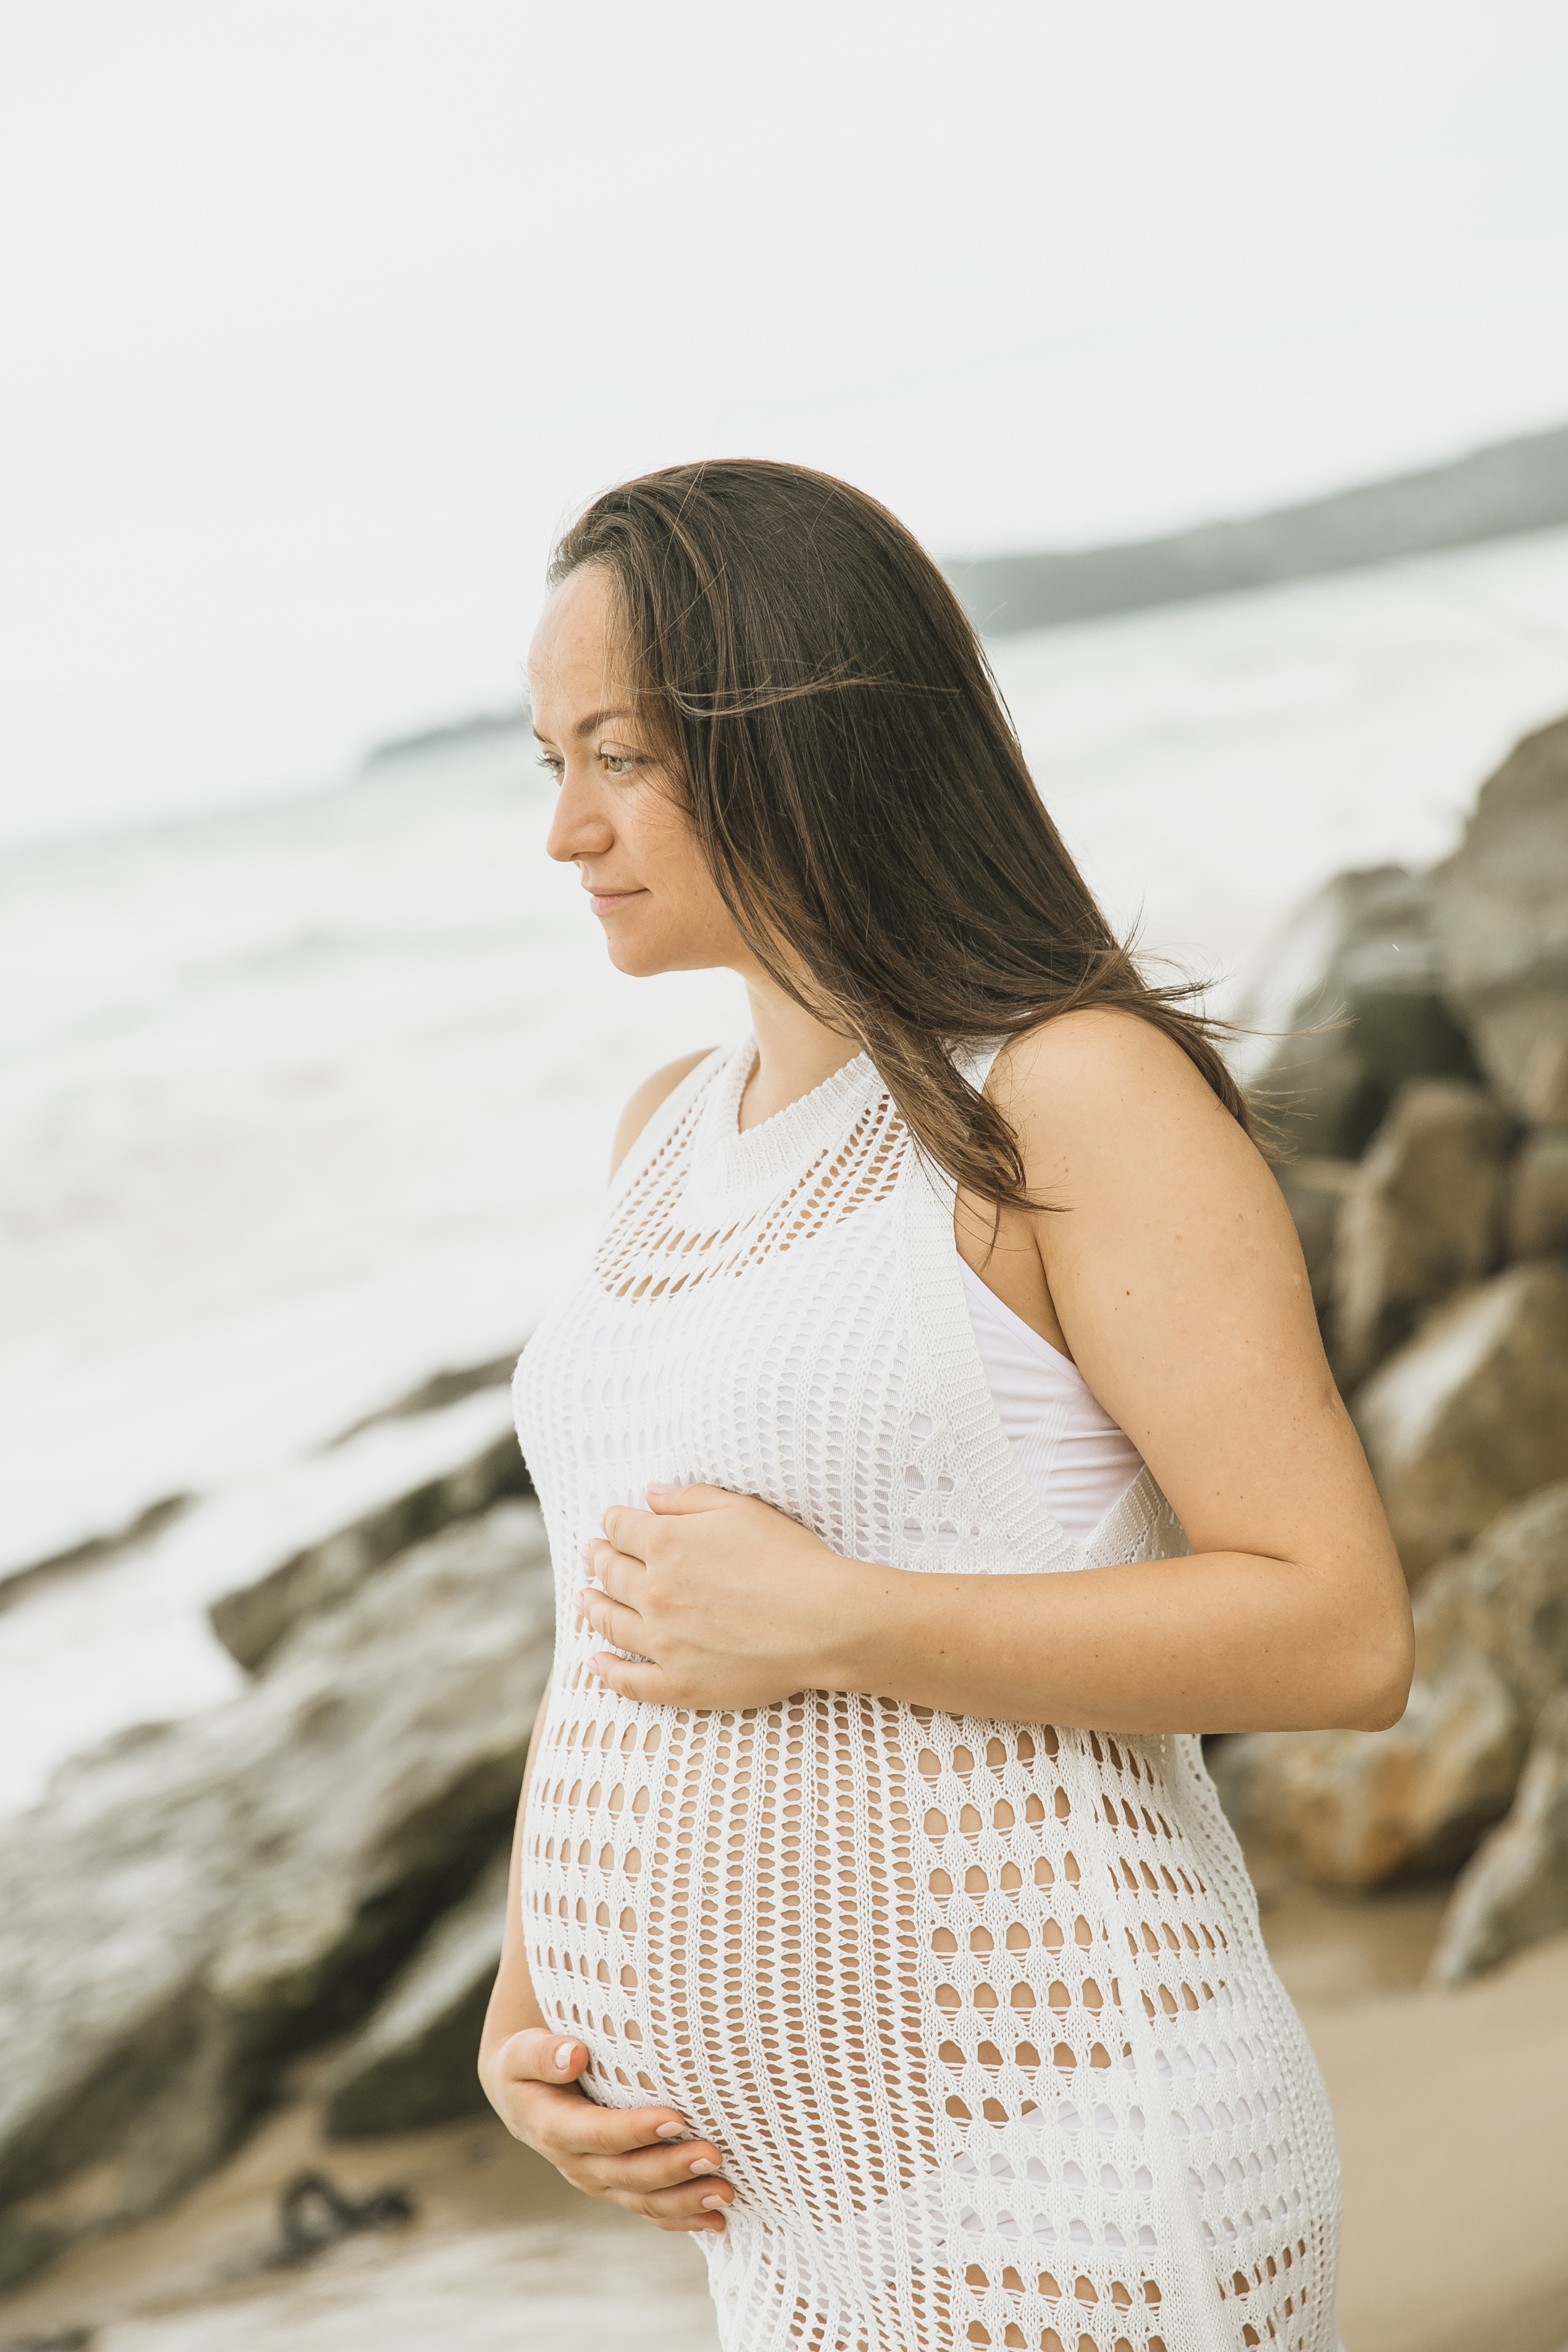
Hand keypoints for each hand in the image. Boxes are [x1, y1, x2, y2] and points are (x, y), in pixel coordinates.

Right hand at [481, 2027, 732, 2233]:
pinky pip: (650, 2209)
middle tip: (714, 2156)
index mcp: (553, 2128)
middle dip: (672, 2169)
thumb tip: (574, 2055)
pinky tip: (717, 2221)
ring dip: (685, 2200)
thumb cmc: (527, 2062)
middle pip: (628, 2174)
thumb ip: (542, 2053)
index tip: (677, 2117)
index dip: (636, 2131)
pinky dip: (683, 2217)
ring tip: (726, 2194)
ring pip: (643, 2200)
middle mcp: (577, 2163)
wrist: (523, 2095)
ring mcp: (599, 2179)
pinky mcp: (617, 2186)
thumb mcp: (521, 2053)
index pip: (598, 2134)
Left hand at [579, 1484, 875, 1709]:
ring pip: (610, 1622)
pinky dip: (607, 1670)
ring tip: (584, 1600)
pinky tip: (596, 1662)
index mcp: (665, 1543)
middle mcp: (653, 1592)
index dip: (614, 1523)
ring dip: (593, 1607)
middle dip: (598, 1560)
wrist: (823, 1622)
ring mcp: (662, 1642)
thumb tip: (649, 1496)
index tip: (612, 1524)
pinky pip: (629, 1681)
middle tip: (592, 1556)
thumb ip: (689, 1499)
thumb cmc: (790, 1559)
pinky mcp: (678, 1683)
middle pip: (610, 1572)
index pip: (620, 1528)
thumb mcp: (741, 1509)